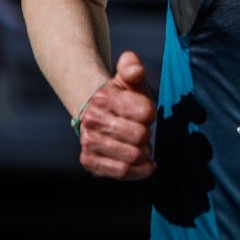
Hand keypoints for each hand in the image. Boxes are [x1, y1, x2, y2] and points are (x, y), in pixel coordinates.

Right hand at [75, 50, 156, 179]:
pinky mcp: (89, 161)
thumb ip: (132, 67)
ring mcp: (88, 142)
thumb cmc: (120, 97)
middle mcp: (91, 120)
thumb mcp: (127, 78)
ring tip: (143, 147)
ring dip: (145, 153)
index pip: (146, 112)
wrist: (95, 114)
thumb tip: (135, 69)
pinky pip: (122, 172)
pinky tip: (146, 165)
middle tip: (143, 132)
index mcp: (103, 98)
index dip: (151, 114)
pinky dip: (139, 172)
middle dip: (148, 135)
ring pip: (133, 156)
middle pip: (140, 135)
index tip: (145, 113)